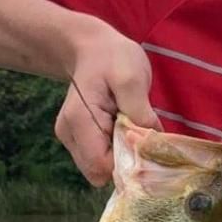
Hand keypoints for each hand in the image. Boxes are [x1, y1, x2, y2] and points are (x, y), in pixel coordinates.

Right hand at [54, 22, 160, 185]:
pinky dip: (117, 152)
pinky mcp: (79, 142)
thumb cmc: (112, 58)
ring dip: (122, 156)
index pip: (101, 165)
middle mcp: (69, 135)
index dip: (128, 163)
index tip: (147, 145)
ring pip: (101, 169)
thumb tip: (152, 143)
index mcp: (79, 120)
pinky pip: (102, 160)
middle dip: (126, 162)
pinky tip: (124, 130)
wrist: (93, 49)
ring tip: (131, 127)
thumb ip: (140, 112)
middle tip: (142, 135)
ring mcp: (72, 140)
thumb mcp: (131, 77)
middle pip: (100, 172)